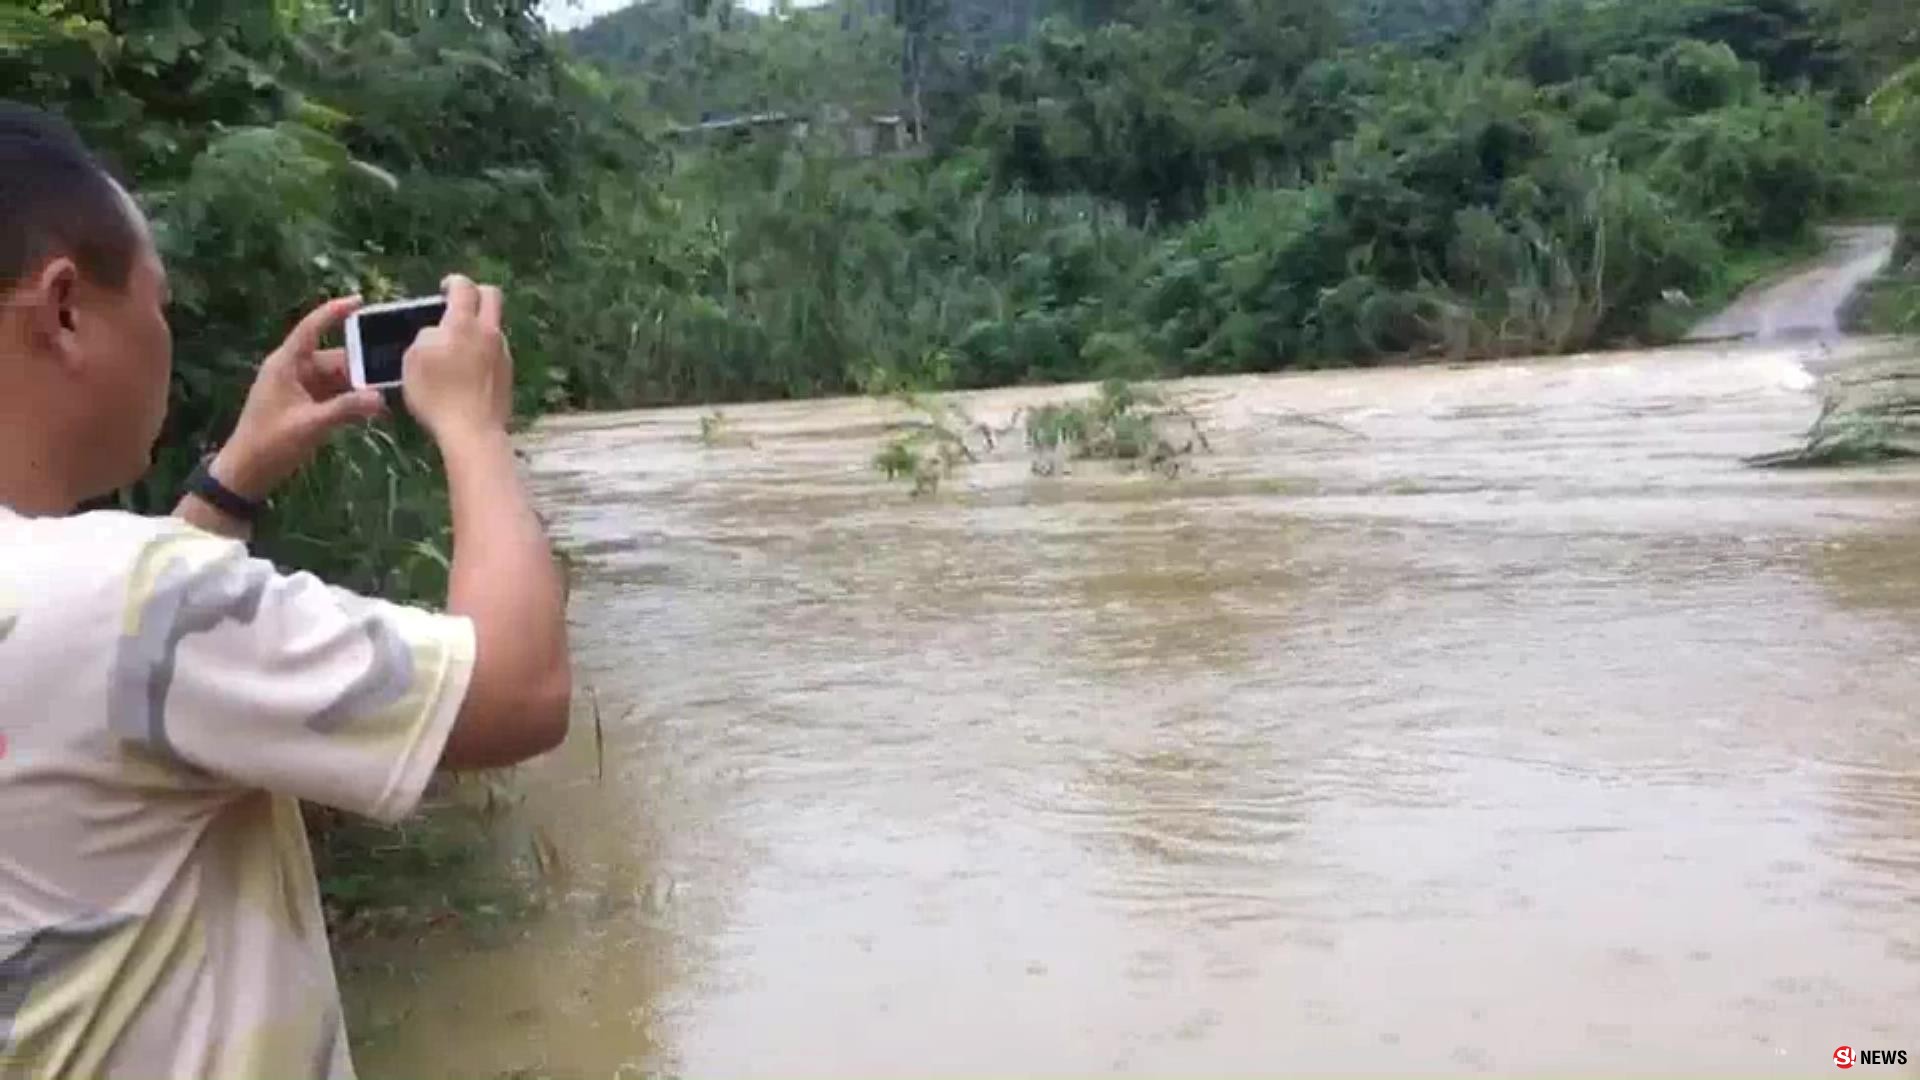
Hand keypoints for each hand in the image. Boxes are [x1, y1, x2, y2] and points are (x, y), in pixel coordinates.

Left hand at [213, 296, 386, 500]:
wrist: (246, 473)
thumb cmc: (270, 443)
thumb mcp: (310, 425)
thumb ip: (346, 409)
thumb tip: (381, 399)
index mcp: (286, 364)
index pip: (311, 328)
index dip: (334, 312)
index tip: (360, 301)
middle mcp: (293, 371)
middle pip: (335, 359)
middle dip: (362, 366)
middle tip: (394, 372)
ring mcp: (300, 389)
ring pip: (338, 379)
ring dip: (359, 387)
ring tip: (390, 394)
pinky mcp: (305, 406)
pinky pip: (335, 396)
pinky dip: (352, 401)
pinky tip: (374, 410)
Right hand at [401, 275, 512, 442]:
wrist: (472, 430)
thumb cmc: (436, 394)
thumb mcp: (414, 359)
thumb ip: (426, 336)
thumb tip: (437, 331)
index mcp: (463, 323)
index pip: (464, 287)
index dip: (453, 282)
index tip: (445, 288)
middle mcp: (489, 332)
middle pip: (492, 296)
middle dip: (476, 293)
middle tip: (458, 303)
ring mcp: (503, 353)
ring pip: (495, 326)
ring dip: (480, 326)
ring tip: (459, 343)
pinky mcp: (508, 373)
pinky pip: (497, 351)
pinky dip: (484, 350)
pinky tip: (469, 367)